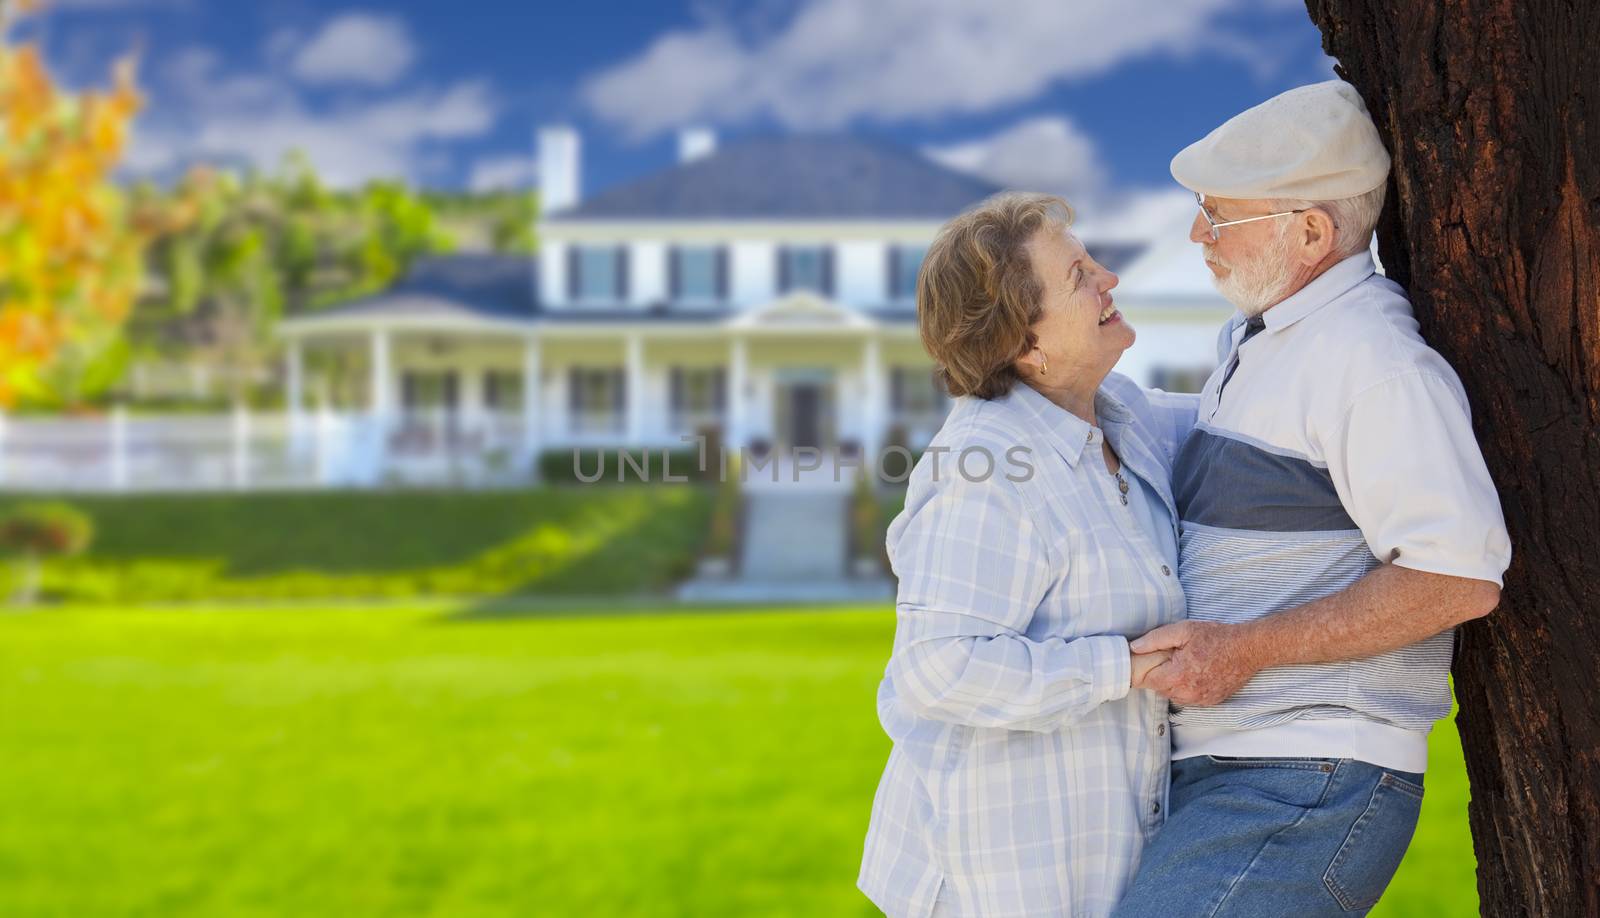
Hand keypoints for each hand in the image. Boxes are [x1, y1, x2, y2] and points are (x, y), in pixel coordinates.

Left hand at [1130, 621, 1261, 705]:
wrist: (1248, 649)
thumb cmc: (1216, 637)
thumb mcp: (1183, 630)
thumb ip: (1155, 639)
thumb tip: (1134, 648)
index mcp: (1177, 676)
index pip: (1146, 681)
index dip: (1142, 670)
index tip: (1143, 662)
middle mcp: (1187, 693)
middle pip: (1159, 688)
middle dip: (1159, 674)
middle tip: (1168, 657)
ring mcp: (1200, 700)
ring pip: (1173, 695)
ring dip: (1173, 682)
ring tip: (1184, 664)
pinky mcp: (1210, 702)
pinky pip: (1188, 698)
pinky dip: (1187, 688)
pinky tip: (1195, 672)